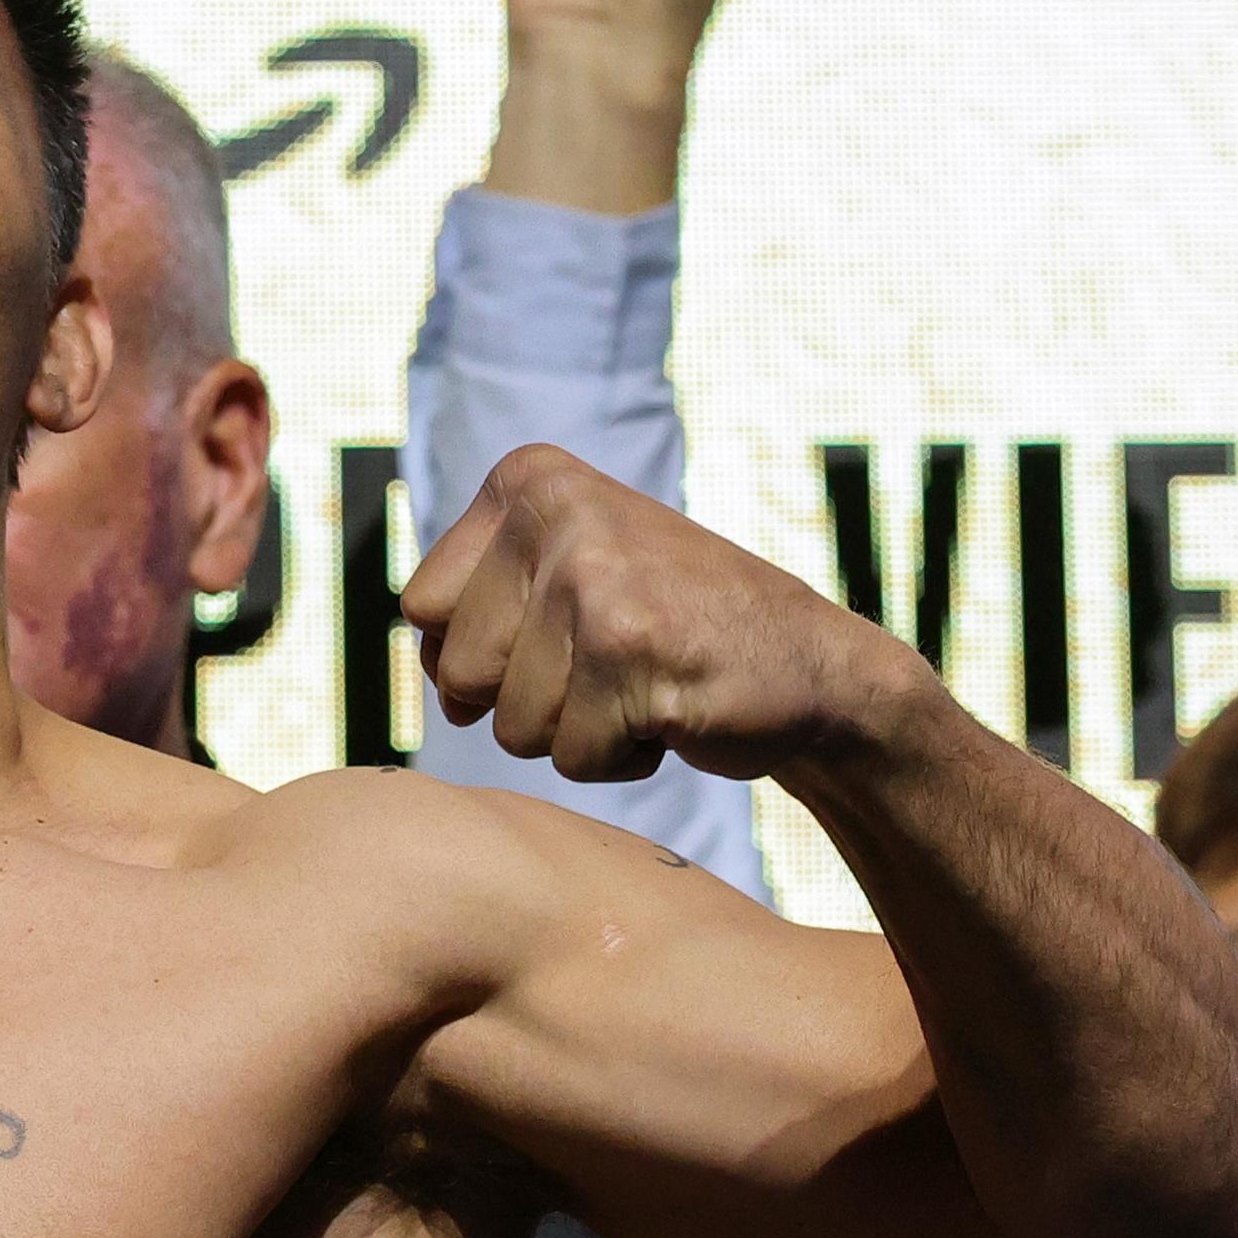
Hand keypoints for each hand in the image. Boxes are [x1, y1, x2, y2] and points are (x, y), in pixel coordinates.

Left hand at [401, 445, 933, 781]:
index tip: (559, 631)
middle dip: (527, 699)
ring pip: (512, 724)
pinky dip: (618, 758)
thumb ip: (478, 602)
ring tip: (644, 682)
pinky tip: (673, 709)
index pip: (421, 607)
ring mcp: (595, 581)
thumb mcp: (566, 574)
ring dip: (577, 731)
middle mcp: (557, 512)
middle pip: (458, 672)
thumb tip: (428, 668)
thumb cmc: (673, 630)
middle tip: (611, 663)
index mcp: (530, 479)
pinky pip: (572, 758)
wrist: (816, 668)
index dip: (480, 651)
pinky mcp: (633, 655)